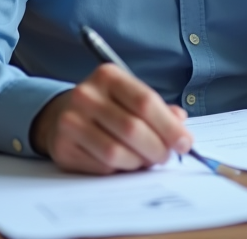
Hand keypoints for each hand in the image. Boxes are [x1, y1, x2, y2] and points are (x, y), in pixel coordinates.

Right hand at [29, 63, 192, 173]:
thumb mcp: (130, 96)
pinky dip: (120, 170)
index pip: (145, 102)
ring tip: (145, 160)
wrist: (61, 114)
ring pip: (116, 152)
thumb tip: (181, 125)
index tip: (185, 143)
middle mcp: (85, 95)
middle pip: (132, 129)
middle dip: (158, 148)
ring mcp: (70, 121)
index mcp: (108, 76)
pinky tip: (124, 163)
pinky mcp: (63, 147)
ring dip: (139, 162)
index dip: (170, 126)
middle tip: (167, 157)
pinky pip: (101, 167)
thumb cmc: (107, 106)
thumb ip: (158, 109)